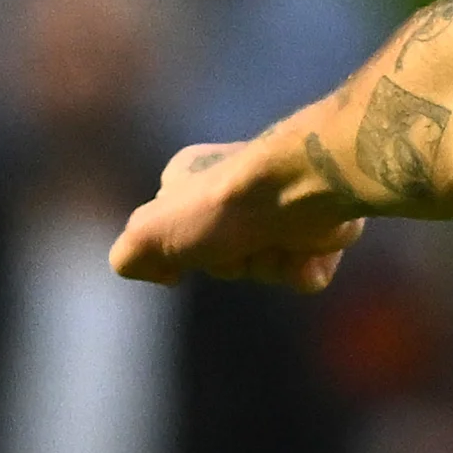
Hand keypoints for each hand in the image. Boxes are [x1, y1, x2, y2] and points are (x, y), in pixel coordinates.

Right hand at [110, 137, 365, 290]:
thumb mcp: (150, 233)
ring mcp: (281, 206)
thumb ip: (130, 256)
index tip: (186, 254)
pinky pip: (307, 273)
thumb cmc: (220, 207)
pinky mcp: (321, 225)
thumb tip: (161, 273)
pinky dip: (304, 270)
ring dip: (268, 266)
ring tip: (275, 240)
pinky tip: (305, 250)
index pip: (173, 231)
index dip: (179, 251)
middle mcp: (236, 189)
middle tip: (235, 244)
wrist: (299, 188)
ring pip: (265, 268)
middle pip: (222, 259)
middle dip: (231, 264)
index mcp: (192, 179)